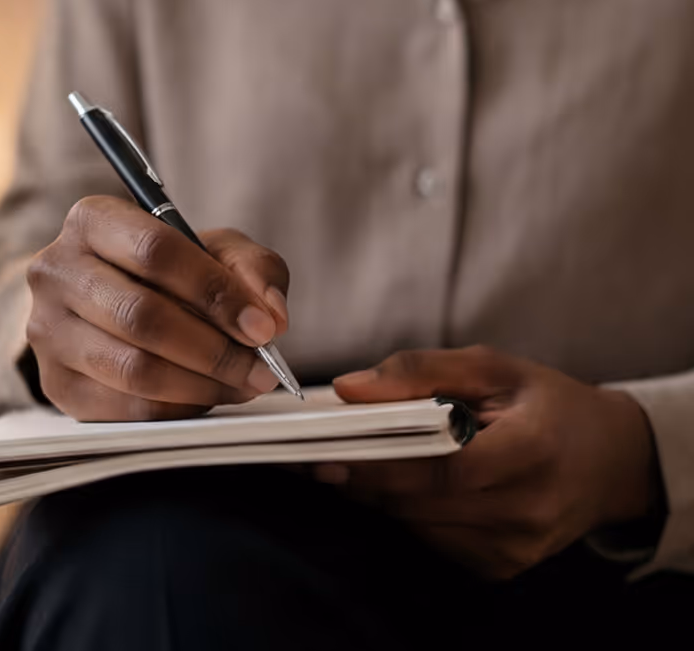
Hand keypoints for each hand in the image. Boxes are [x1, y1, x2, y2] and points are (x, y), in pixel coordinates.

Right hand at [26, 196, 288, 420]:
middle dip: (215, 349)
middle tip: (260, 368)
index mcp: (92, 220)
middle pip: (142, 316)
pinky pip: (124, 407)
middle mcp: (56, 271)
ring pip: (133, 368)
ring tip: (241, 384)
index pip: (156, 251)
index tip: (262, 326)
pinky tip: (205, 396)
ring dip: (201, 384)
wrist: (107, 303)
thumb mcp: (214, 250)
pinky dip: (177, 407)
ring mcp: (47, 330)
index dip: (216, 292)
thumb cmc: (167, 273)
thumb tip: (270, 316)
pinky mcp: (55, 383)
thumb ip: (252, 269)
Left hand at [318, 346, 660, 578]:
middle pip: (419, 502)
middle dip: (366, 476)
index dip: (380, 463)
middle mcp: (528, 509)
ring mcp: (516, 547)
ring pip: (416, 524)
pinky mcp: (502, 567)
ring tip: (374, 457)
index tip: (327, 452)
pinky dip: (412, 511)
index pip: (441, 468)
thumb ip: (419, 370)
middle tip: (324, 451)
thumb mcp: (492, 367)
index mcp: (532, 451)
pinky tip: (419, 483)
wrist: (610, 459)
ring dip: (385, 493)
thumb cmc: (548, 404)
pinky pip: (432, 540)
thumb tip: (350, 387)